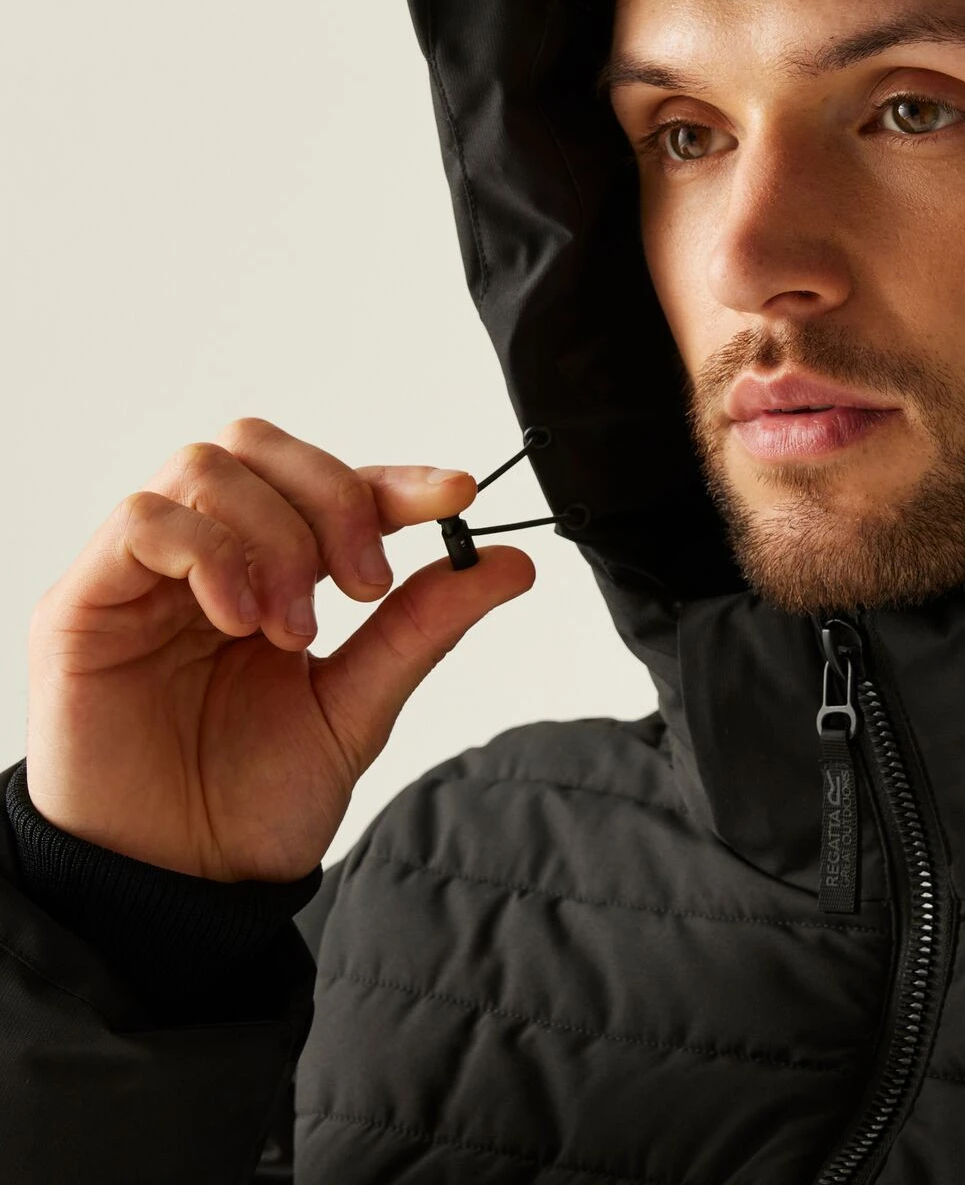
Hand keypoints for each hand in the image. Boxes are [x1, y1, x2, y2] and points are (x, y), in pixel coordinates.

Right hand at [23, 417, 534, 882]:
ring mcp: (142, 575)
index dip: (396, 478)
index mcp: (273, 572)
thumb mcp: (359, 706)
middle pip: (260, 445)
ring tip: (293, 629)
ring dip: (275, 538)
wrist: (174, 889)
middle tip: (366, 585)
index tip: (456, 496)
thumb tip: (510, 563)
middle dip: (334, 498)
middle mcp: (206, 557)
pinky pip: (142, 521)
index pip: (330, 483)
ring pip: (207, 468)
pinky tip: (238, 619)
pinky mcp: (83, 603)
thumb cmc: (252, 800)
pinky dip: (209, 554)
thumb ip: (422, 627)